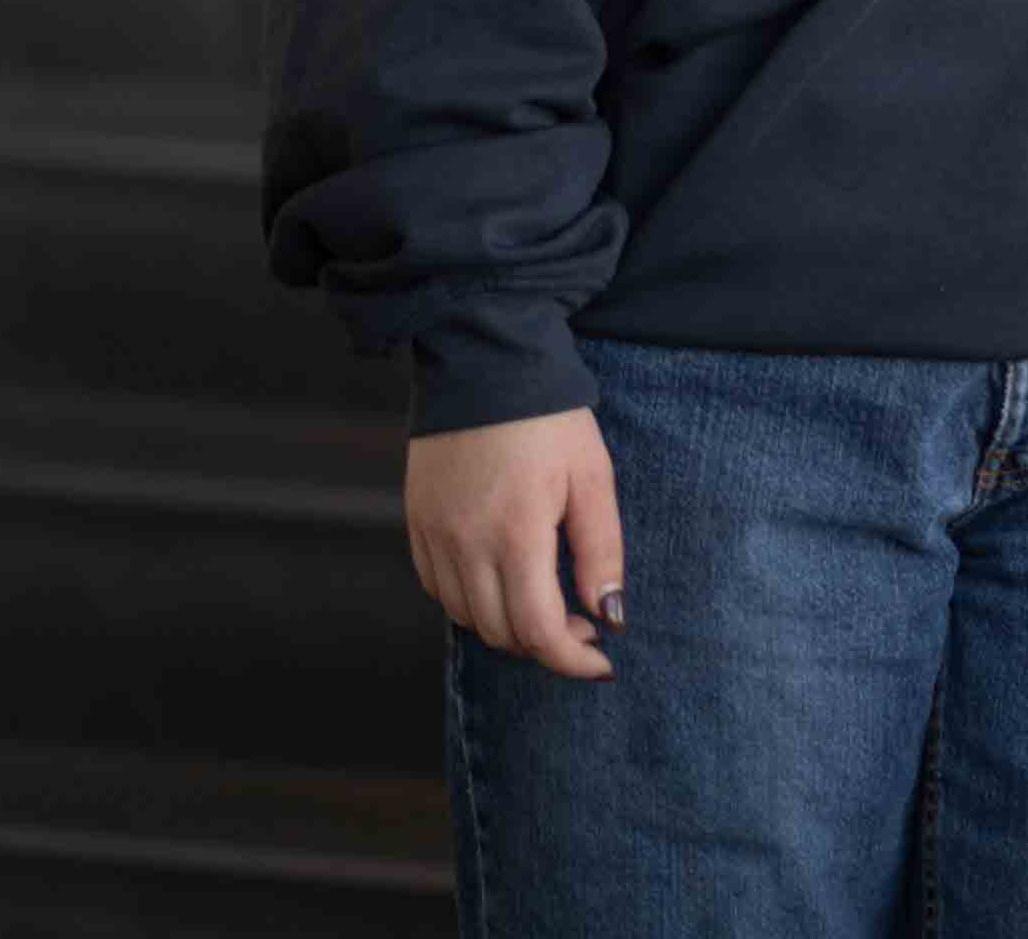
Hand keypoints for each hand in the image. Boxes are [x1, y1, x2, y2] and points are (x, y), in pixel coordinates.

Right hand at [406, 406, 621, 676]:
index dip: (571, 659)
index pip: (537, 630)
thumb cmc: (549, 418)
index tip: (603, 662)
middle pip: (501, 633)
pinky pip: (441, 591)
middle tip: (584, 623)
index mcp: (515, 534)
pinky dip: (474, 603)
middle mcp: (465, 547)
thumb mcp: (592, 475)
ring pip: (468, 618)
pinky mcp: (417, 528)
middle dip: (547, 643)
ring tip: (549, 601)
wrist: (483, 364)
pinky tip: (504, 580)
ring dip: (510, 626)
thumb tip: (610, 615)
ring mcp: (434, 540)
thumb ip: (601, 550)